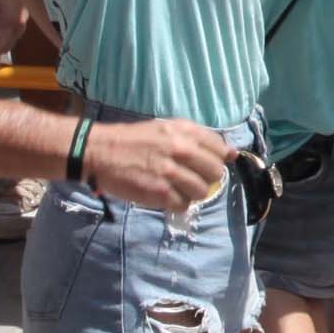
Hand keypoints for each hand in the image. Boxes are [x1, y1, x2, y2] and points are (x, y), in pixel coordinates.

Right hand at [84, 118, 231, 208]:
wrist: (101, 151)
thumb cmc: (135, 139)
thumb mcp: (167, 128)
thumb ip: (198, 139)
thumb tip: (232, 154)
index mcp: (185, 131)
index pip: (220, 149)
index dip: (218, 159)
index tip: (208, 164)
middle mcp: (181, 150)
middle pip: (215, 173)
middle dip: (207, 178)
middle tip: (191, 178)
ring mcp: (171, 172)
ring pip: (202, 191)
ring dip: (193, 193)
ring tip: (178, 188)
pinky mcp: (159, 192)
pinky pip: (183, 205)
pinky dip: (178, 204)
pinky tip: (167, 196)